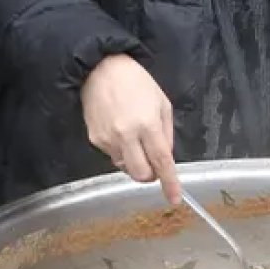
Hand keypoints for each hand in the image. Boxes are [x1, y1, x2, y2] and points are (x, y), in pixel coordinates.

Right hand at [81, 54, 180, 204]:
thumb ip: (167, 133)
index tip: (175, 198)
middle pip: (141, 174)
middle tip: (154, 163)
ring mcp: (108, 139)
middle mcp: (126, 135)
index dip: (170, 182)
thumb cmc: (136, 82)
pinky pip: (112, 156)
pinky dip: (121, 152)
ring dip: (135, 162)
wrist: (101, 69)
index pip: (162, 161)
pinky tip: (120, 132)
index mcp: (147, 124)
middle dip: (151, 175)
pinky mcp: (94, 139)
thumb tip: (166, 157)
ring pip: (125, 168)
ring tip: (134, 138)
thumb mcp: (162, 103)